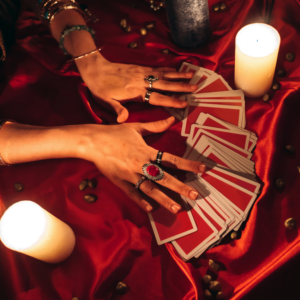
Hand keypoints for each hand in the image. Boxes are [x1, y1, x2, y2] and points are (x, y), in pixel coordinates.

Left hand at [76, 53, 197, 122]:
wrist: (95, 68)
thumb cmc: (100, 88)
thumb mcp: (106, 101)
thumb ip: (117, 109)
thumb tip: (123, 120)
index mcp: (135, 92)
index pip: (157, 97)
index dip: (171, 100)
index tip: (184, 103)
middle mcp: (142, 81)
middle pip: (165, 84)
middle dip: (181, 87)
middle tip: (195, 88)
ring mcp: (142, 73)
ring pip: (164, 74)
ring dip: (178, 76)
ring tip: (192, 76)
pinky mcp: (140, 67)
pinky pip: (158, 68)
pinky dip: (169, 69)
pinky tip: (177, 70)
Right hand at [82, 116, 205, 212]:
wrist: (93, 141)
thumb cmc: (115, 133)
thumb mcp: (136, 127)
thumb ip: (155, 126)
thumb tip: (172, 119)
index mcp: (147, 151)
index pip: (172, 159)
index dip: (188, 164)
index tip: (203, 169)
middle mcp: (141, 165)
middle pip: (164, 178)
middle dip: (180, 187)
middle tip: (195, 196)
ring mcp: (130, 175)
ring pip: (150, 189)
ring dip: (164, 199)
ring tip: (177, 208)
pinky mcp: (120, 182)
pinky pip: (132, 194)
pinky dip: (141, 201)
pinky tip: (151, 209)